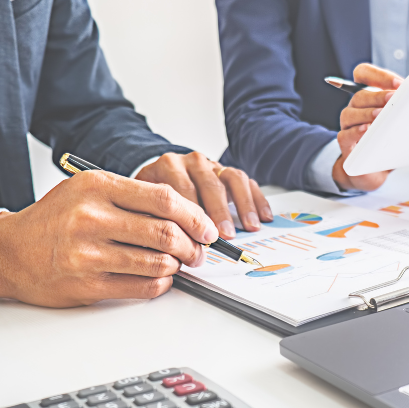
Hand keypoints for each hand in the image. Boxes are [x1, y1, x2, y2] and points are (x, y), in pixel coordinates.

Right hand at [0, 171, 216, 306]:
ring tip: (177, 263)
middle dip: (191, 245)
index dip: (194, 215)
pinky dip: (160, 284)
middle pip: (164, 232)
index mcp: (96, 187)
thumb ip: (133, 196)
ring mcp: (87, 253)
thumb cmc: (54, 219)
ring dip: (176, 266)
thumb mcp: (87, 190)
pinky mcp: (87, 284)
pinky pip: (141, 287)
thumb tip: (186, 216)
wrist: (9, 251)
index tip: (206, 228)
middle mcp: (91, 217)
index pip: (163, 198)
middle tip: (197, 251)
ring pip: (156, 262)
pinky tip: (159, 278)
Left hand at [134, 152, 272, 239]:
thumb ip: (152, 217)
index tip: (199, 237)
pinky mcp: (228, 171)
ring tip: (249, 226)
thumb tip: (162, 245)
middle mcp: (193, 161)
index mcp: (169, 166)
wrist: (161, 172)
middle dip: (219, 212)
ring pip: (232, 179)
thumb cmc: (154, 194)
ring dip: (243, 205)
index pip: (182, 189)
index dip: (191, 215)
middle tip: (225, 234)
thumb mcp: (145, 201)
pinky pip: (247, 182)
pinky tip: (263, 217)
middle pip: (210, 184)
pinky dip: (257, 199)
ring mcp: (212, 164)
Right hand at [333, 63, 403, 191]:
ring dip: (367, 113)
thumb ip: (404, 105)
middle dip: (378, 95)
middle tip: (393, 98)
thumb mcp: (399, 119)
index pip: (363, 73)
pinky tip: (367, 130)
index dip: (377, 74)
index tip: (397, 83)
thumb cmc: (389, 140)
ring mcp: (348, 126)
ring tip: (381, 116)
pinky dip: (356, 132)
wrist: (377, 170)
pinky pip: (345, 135)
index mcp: (368, 96)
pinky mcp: (346, 145)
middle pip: (359, 94)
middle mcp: (355, 108)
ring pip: (349, 113)